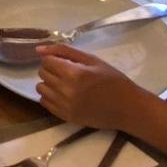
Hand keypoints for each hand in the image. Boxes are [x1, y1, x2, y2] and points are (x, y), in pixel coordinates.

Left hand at [34, 44, 149, 131]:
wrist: (127, 108)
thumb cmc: (112, 80)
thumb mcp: (92, 60)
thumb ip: (65, 51)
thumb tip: (39, 49)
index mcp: (74, 74)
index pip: (47, 61)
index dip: (53, 58)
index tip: (63, 61)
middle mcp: (66, 90)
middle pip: (42, 74)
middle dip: (51, 69)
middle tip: (66, 71)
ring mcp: (64, 106)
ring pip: (40, 89)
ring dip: (49, 83)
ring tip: (64, 83)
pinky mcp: (65, 117)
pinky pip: (45, 103)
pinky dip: (50, 96)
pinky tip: (63, 94)